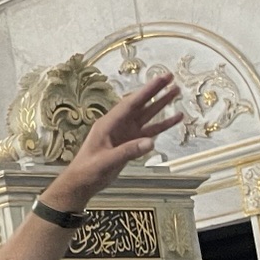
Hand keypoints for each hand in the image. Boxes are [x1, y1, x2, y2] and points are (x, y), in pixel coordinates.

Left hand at [56, 72, 184, 206]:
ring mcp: (125, 133)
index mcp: (108, 124)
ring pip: (147, 115)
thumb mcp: (106, 161)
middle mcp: (118, 124)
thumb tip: (150, 142)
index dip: (146, 91)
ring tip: (176, 91)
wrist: (82, 183)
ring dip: (161, 104)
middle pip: (140, 104)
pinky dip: (163, 125)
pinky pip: (150, 131)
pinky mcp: (131, 143)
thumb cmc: (88, 170)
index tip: (161, 79)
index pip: (130, 103)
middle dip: (155, 91)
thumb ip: (127, 152)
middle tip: (171, 76)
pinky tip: (176, 118)